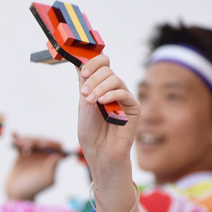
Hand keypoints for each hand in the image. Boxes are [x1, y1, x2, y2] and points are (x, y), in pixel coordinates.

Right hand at [5, 134, 65, 200]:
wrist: (17, 194)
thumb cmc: (35, 188)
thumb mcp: (47, 179)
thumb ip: (54, 166)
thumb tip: (60, 154)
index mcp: (52, 160)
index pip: (56, 146)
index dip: (51, 143)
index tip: (44, 146)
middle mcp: (43, 156)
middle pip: (42, 141)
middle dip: (37, 141)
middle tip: (30, 146)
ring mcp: (32, 154)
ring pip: (31, 140)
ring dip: (26, 140)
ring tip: (22, 147)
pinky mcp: (21, 154)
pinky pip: (19, 143)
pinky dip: (17, 137)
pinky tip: (14, 133)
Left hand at [77, 54, 139, 185]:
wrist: (98, 151)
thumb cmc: (90, 130)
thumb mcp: (83, 103)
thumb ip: (84, 82)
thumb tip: (77, 61)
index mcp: (100, 85)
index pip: (102, 63)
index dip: (92, 63)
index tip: (82, 72)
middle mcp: (113, 89)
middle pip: (106, 69)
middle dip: (93, 78)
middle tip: (84, 93)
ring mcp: (124, 97)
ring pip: (114, 79)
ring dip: (99, 87)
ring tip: (90, 101)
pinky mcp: (133, 107)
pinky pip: (124, 93)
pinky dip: (111, 94)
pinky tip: (102, 102)